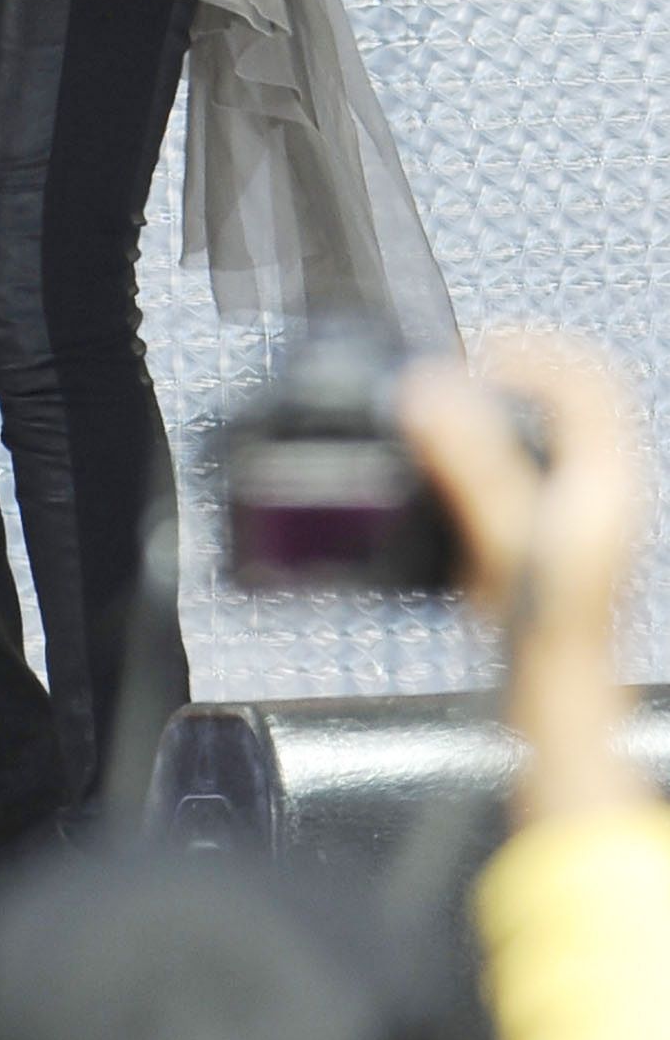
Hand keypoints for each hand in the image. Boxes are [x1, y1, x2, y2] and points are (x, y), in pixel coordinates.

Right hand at [398, 331, 643, 647]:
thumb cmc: (553, 623)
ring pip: (548, 434)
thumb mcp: (505, 530)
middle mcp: (603, 487)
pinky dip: (490, 453)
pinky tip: (453, 474)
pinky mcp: (550, 533)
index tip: (479, 356)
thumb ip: (468, 459)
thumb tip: (432, 393)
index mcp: (608, 474)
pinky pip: (526, 467)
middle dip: (510, 379)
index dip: (532, 352)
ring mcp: (580, 511)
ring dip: (499, 415)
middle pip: (568, 400)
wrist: (556, 688)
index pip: (586, 377)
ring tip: (452, 415)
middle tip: (461, 377)